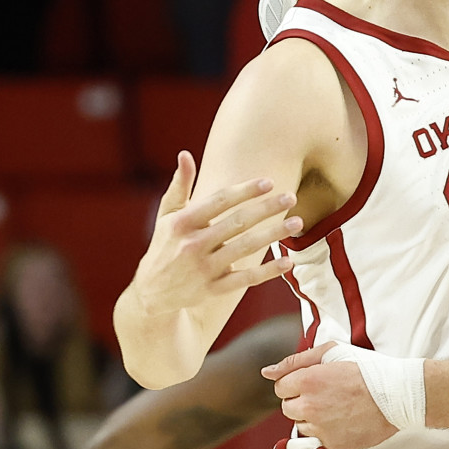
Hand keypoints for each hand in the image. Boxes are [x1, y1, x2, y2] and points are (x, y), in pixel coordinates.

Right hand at [131, 151, 303, 316]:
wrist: (150, 294)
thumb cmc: (164, 244)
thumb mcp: (167, 215)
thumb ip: (180, 186)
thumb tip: (185, 154)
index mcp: (181, 223)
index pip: (219, 201)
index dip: (245, 191)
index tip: (269, 182)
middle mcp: (192, 246)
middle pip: (237, 223)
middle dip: (266, 209)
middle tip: (291, 197)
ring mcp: (203, 270)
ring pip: (245, 249)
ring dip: (273, 235)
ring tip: (297, 222)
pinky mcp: (212, 290)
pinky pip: (244, 280)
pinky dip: (267, 272)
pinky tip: (288, 261)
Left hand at [264, 342, 396, 448]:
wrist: (397, 395)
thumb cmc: (368, 369)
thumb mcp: (333, 351)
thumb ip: (296, 360)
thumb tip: (267, 371)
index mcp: (308, 380)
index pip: (280, 386)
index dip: (295, 381)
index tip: (312, 380)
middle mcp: (310, 406)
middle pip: (286, 407)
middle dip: (300, 398)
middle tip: (324, 391)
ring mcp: (320, 427)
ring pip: (300, 424)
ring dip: (311, 415)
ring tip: (335, 404)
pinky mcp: (331, 443)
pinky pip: (317, 437)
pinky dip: (325, 428)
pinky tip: (342, 416)